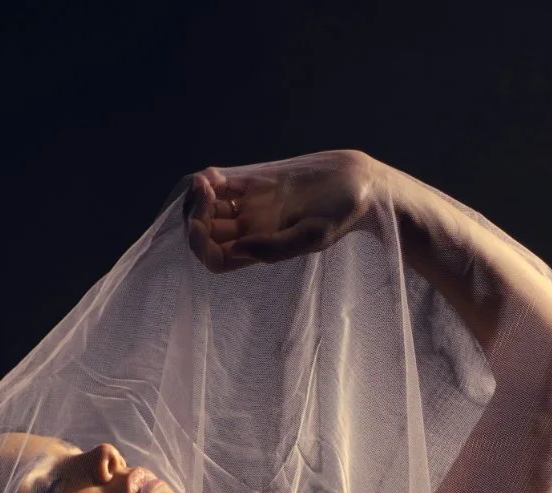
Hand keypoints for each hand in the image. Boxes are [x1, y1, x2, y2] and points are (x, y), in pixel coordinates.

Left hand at [185, 151, 384, 272]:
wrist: (356, 181)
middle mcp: (252, 230)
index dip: (200, 245)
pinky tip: (212, 175)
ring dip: (198, 197)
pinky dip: (209, 180)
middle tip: (203, 192)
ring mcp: (252, 206)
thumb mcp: (313, 235)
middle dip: (195, 216)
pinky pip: (222, 186)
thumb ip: (274, 247)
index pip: (216, 258)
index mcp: (261, 248)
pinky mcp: (256, 183)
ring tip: (205, 181)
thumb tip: (236, 249)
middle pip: (207, 233)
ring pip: (210, 209)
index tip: (199, 222)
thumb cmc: (340, 212)